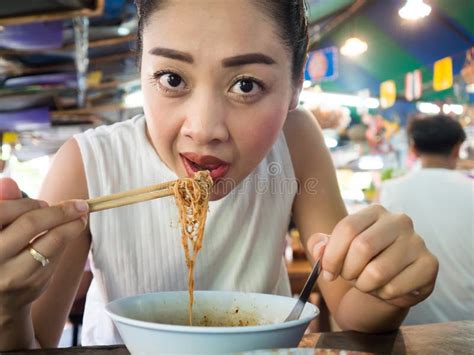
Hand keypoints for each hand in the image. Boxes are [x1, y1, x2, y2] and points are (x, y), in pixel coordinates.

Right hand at [0, 178, 88, 314]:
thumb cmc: (0, 250)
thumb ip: (4, 204)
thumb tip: (9, 182)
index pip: (3, 211)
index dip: (27, 203)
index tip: (45, 202)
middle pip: (30, 223)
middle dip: (59, 210)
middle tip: (80, 205)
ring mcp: (11, 274)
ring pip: (51, 242)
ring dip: (72, 225)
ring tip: (81, 217)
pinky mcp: (31, 285)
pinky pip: (57, 256)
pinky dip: (66, 241)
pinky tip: (71, 233)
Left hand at [307, 204, 437, 307]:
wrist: (386, 284)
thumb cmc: (359, 262)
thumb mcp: (335, 250)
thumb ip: (320, 245)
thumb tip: (319, 249)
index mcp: (375, 211)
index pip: (347, 228)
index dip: (332, 255)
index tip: (327, 272)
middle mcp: (400, 221)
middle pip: (362, 247)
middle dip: (348, 270)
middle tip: (349, 277)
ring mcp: (417, 242)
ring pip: (377, 272)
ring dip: (364, 285)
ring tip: (367, 283)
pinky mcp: (429, 265)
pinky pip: (394, 287)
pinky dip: (383, 294)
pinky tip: (386, 289)